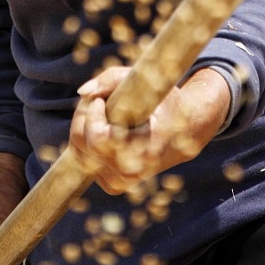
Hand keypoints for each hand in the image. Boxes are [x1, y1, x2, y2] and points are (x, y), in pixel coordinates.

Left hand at [69, 66, 230, 194]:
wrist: (185, 134)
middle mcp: (129, 173)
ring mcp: (119, 183)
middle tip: (99, 99)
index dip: (91, 116)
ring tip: (102, 111)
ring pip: (79, 152)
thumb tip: (82, 92)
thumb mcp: (148, 83)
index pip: (98, 139)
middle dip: (83, 115)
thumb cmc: (166, 103)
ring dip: (83, 126)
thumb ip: (113, 79)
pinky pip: (84, 160)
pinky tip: (104, 127)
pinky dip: (87, 140)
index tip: (100, 100)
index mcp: (142, 150)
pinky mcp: (112, 185)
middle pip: (82, 143)